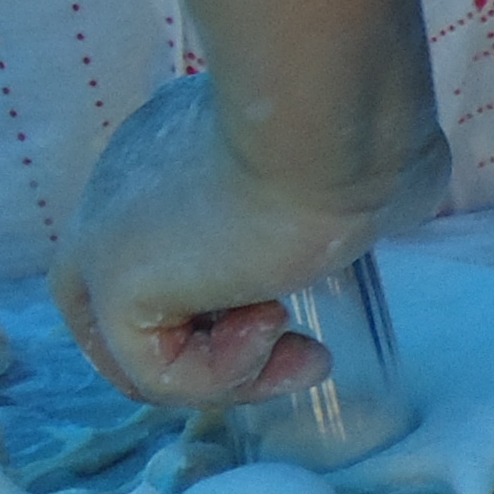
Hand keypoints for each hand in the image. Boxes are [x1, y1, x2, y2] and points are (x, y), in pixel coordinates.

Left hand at [48, 70, 451, 409]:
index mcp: (170, 163)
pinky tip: (274, 319)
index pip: (165, 266)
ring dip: (239, 376)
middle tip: (305, 353)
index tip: (302, 322)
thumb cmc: (355, 136)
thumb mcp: (350, 177)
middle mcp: (125, 195)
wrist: (333, 117)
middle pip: (139, 323)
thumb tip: (384, 209)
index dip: (227, 322)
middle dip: (224, 365)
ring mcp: (109, 236)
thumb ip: (338, 199)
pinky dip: (225, 373)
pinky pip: (156, 374)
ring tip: (303, 351)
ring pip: (148, 360)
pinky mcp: (113, 279)